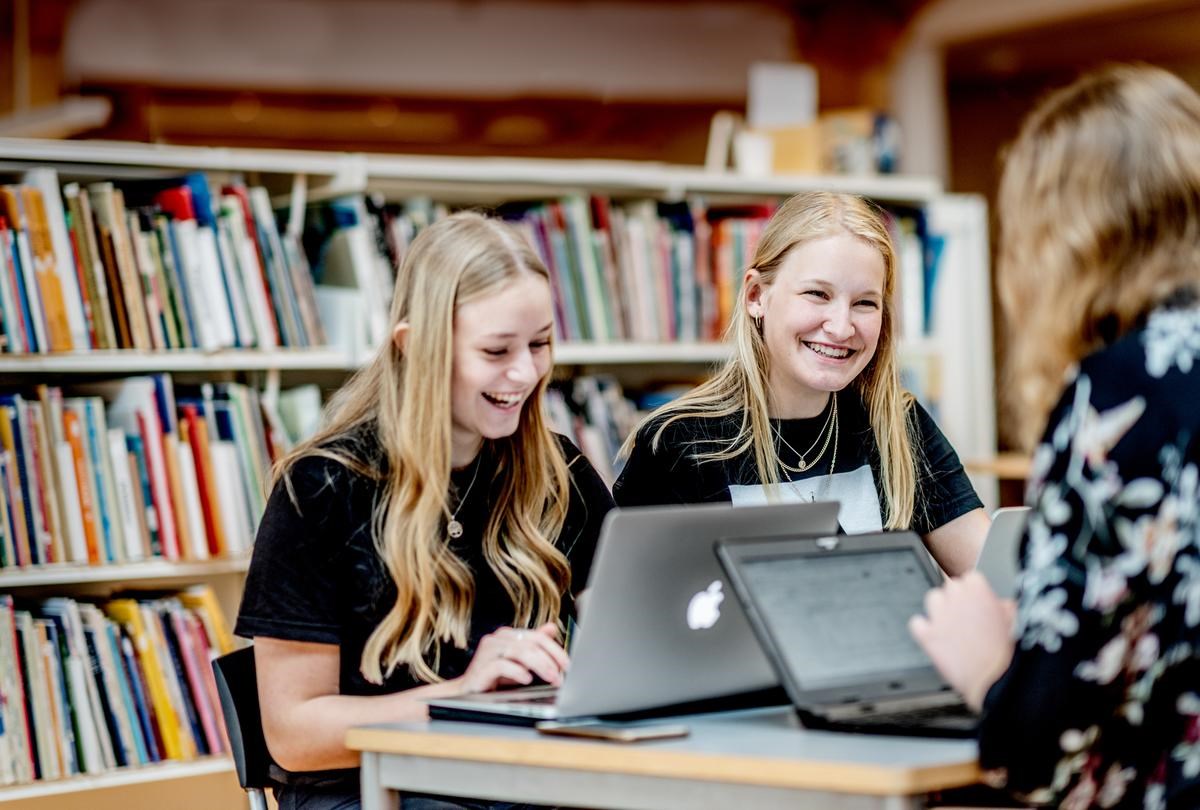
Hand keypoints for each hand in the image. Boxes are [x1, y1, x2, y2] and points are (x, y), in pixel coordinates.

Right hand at [455, 623, 567, 694]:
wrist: (469, 692)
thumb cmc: (494, 677)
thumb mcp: (519, 661)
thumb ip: (533, 645)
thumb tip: (552, 628)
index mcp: (509, 635)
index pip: (538, 637)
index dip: (555, 650)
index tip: (567, 665)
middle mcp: (498, 638)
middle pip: (531, 644)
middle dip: (550, 660)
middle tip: (560, 676)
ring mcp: (488, 651)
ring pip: (519, 652)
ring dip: (539, 666)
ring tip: (551, 678)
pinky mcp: (480, 667)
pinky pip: (502, 665)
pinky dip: (517, 672)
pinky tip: (527, 679)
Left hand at [909, 572, 1016, 710]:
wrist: (996, 682)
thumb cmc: (1008, 655)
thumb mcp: (1015, 623)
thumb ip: (1004, 607)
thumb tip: (1001, 604)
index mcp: (979, 590)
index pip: (970, 578)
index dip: (974, 592)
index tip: (978, 602)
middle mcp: (957, 599)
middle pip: (950, 586)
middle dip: (958, 599)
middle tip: (967, 617)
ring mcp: (940, 616)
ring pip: (933, 599)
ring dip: (940, 609)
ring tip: (952, 626)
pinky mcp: (927, 635)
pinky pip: (916, 622)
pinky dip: (923, 628)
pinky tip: (935, 637)